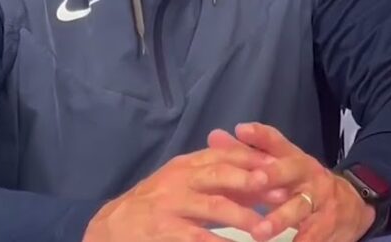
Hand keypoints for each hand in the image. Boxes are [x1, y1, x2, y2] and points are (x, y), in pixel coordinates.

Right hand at [82, 146, 274, 241]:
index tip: (278, 167)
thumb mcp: (183, 183)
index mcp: (185, 166)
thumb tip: (262, 180)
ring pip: (213, 208)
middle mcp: (178, 181)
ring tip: (264, 229)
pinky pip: (197, 239)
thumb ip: (218, 180)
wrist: (112, 228)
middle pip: (219, 175)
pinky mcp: (164, 233)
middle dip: (251, 182)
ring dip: (243, 218)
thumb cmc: (157, 204)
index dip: (252, 160)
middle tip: (278, 193)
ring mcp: (169, 207)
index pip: (223, 155)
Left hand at [209, 122, 375, 241]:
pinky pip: (314, 235)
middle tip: (254, 181)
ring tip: (259, 232)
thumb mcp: (282, 167)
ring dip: (280, 219)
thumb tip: (214, 136)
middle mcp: (309, 176)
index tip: (242, 130)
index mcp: (295, 160)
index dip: (261, 136)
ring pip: (300, 208)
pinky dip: (303, 241)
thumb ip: (249, 153)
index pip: (278, 142)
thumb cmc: (304, 185)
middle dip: (274, 174)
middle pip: (292, 171)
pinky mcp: (328, 225)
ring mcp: (321, 201)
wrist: (352, 205)